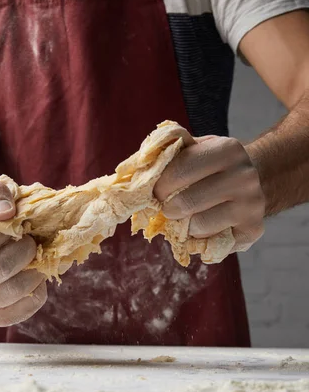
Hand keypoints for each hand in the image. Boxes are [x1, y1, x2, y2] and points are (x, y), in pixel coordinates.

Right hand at [0, 181, 46, 326]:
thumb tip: (6, 212)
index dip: (6, 232)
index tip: (15, 225)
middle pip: (0, 270)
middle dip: (25, 250)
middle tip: (30, 241)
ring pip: (15, 291)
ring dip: (35, 270)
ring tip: (35, 257)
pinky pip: (26, 309)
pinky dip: (37, 290)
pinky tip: (33, 275)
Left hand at [154, 136, 265, 252]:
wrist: (258, 177)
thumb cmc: (213, 165)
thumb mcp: (196, 149)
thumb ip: (168, 156)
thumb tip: (133, 173)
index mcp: (227, 150)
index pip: (180, 170)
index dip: (160, 185)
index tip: (155, 191)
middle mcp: (243, 176)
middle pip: (186, 202)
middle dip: (168, 208)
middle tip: (168, 207)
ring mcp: (251, 204)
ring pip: (198, 226)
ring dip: (185, 225)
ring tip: (189, 216)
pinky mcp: (253, 229)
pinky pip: (211, 243)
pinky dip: (201, 237)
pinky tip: (207, 225)